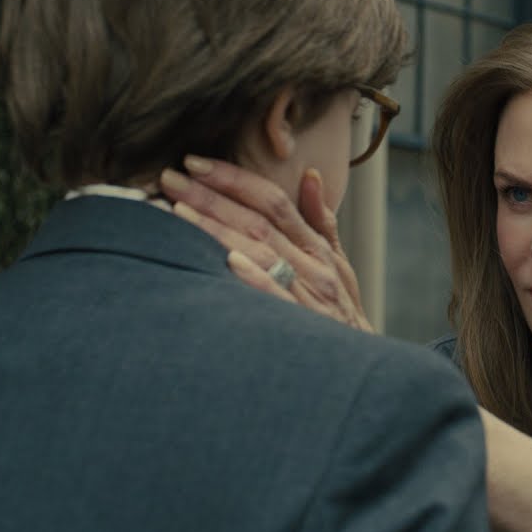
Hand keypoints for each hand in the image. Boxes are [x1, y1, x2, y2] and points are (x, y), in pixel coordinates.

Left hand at [158, 155, 370, 331]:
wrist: (361, 369)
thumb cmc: (343, 317)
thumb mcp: (339, 266)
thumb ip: (321, 223)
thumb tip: (309, 176)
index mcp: (317, 249)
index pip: (274, 201)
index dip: (235, 179)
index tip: (196, 163)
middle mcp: (312, 267)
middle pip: (258, 221)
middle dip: (212, 196)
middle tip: (170, 178)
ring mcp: (308, 297)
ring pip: (260, 252)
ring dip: (218, 229)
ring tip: (178, 210)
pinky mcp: (302, 327)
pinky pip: (278, 299)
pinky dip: (256, 279)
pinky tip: (229, 262)